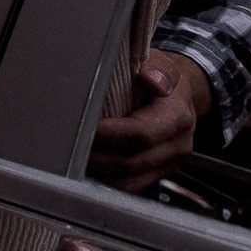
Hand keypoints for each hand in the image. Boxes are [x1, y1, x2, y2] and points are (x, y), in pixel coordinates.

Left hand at [89, 50, 212, 192]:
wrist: (180, 98)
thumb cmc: (162, 78)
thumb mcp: (160, 64)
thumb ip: (156, 70)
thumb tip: (149, 77)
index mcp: (177, 117)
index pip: (142, 134)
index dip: (111, 135)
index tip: (86, 130)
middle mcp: (177, 145)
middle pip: (132, 162)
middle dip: (98, 157)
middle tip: (70, 147)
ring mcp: (169, 164)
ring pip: (129, 181)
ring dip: (99, 174)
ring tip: (75, 160)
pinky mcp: (159, 175)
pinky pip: (130, 186)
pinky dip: (107, 181)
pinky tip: (88, 170)